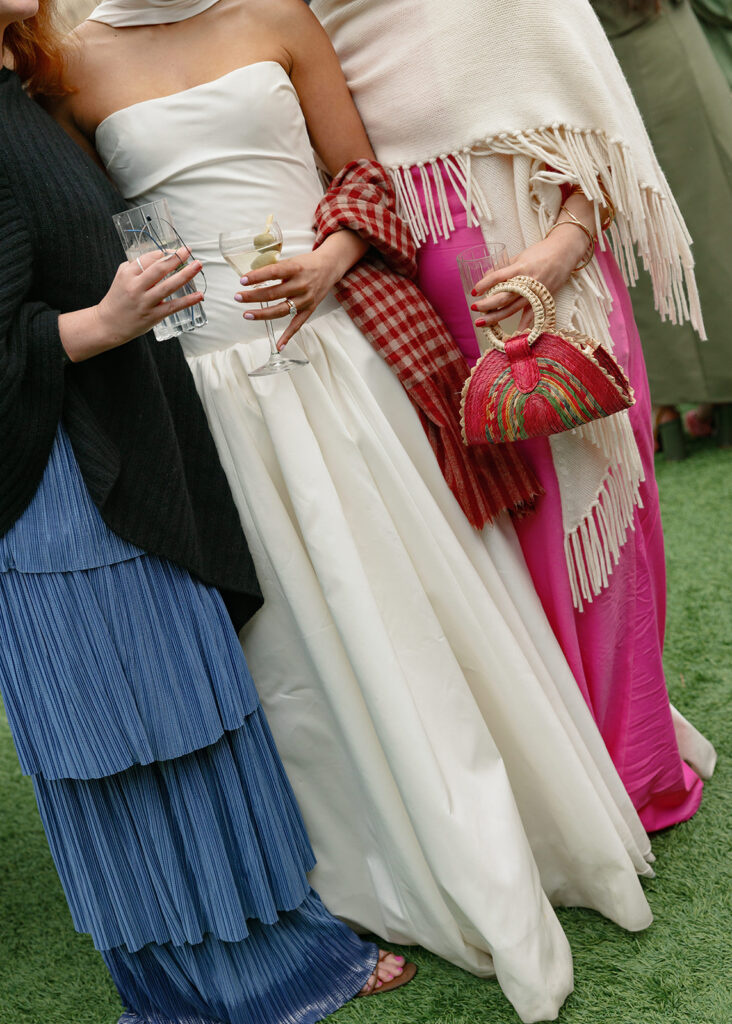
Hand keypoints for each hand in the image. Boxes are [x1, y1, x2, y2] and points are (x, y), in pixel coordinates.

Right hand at [96, 248, 202, 345]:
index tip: (176, 250)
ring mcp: (145, 302)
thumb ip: (137, 266)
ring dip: (186, 274)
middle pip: (159, 269)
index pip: (149, 258)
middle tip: (188, 250)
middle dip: (176, 258)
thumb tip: (160, 257)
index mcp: (128, 274)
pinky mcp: (153, 316)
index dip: (165, 253)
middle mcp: (136, 287)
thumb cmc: (118, 299)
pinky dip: (188, 301)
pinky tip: (199, 295)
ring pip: (168, 286)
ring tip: (198, 265)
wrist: (108, 324)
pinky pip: (173, 306)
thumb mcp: (122, 277)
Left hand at [234, 231, 366, 349]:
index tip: (243, 280)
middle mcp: (301, 284)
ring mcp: (306, 299)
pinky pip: (297, 324)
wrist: (330, 267)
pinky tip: (279, 345)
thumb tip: (251, 277)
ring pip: (282, 310)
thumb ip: (274, 269)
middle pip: (274, 293)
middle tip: (238, 297)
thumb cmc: (306, 263)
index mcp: (296, 268)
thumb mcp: (291, 260)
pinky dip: (288, 335)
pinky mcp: (310, 309)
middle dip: (253, 296)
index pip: (273, 272)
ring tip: (247, 314)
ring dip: (263, 314)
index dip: (257, 277)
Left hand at [471, 230, 587, 330]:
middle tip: (474, 308)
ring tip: (482, 322)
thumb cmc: (541, 252)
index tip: (474, 291)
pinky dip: (524, 326)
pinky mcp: (542, 299)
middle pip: (504, 297)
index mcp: (520, 268)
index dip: (484, 284)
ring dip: (496, 317)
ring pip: (513, 308)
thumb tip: (486, 276)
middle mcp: (527, 282)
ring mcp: (535, 292)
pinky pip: (532, 315)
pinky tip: (514, 335)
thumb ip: (504, 267)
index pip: (498, 277)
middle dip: (487, 304)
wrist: (565, 252)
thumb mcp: (520, 255)